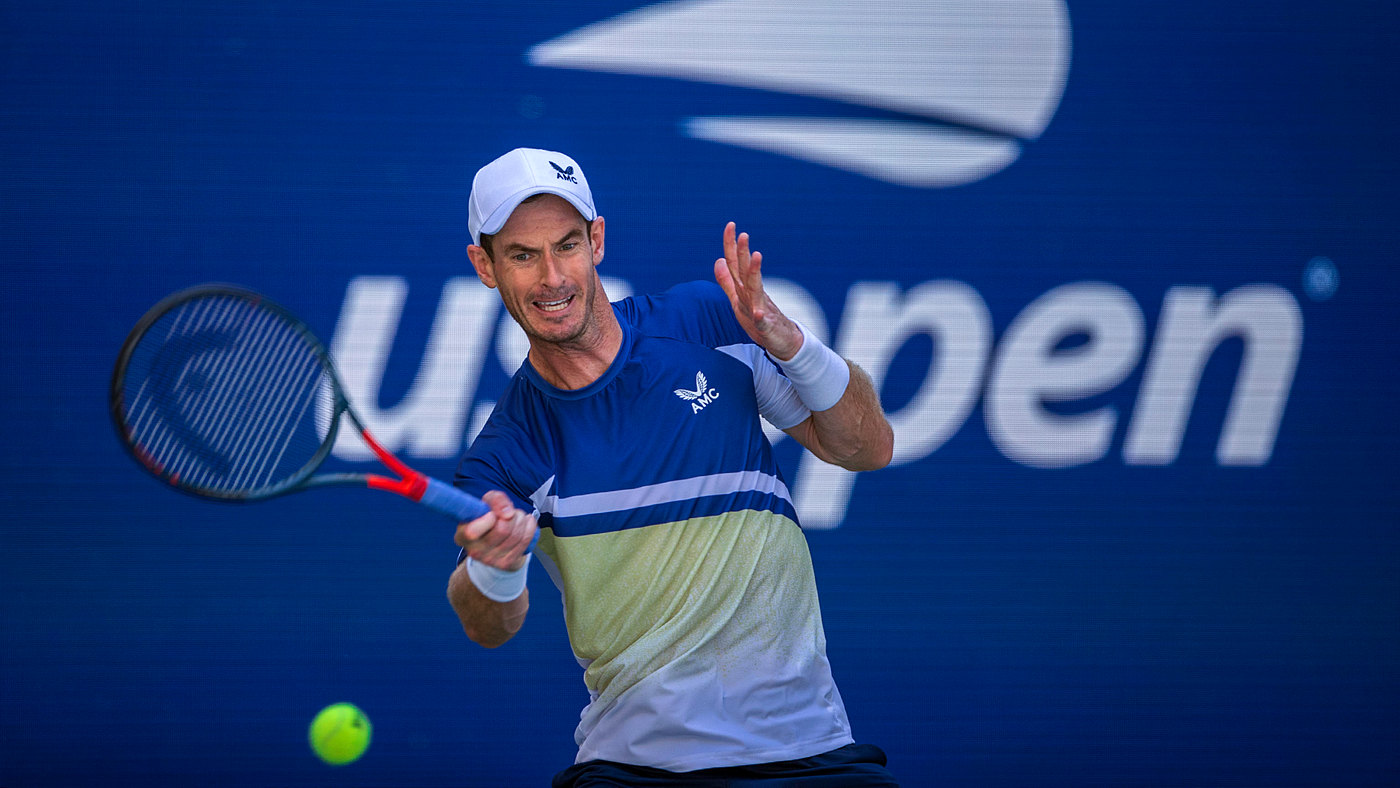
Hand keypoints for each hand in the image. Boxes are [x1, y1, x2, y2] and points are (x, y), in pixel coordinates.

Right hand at [454, 490, 535, 570]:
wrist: (496, 540)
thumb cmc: (488, 517)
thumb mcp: (487, 503)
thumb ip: (495, 500)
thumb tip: (508, 513)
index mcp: (462, 536)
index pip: (473, 531)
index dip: (488, 518)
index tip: (492, 514)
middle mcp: (474, 551)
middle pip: (502, 530)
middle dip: (512, 515)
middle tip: (512, 512)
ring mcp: (491, 560)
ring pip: (516, 535)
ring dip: (521, 519)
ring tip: (518, 516)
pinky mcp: (506, 564)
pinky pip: (525, 541)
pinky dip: (530, 527)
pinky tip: (527, 522)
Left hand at [714, 221, 802, 360]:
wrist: (783, 340)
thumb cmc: (759, 319)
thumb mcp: (738, 299)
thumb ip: (727, 281)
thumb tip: (718, 260)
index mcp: (744, 288)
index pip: (736, 264)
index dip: (731, 245)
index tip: (731, 224)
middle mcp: (753, 294)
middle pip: (746, 272)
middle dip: (744, 253)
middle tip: (744, 234)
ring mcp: (762, 309)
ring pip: (757, 290)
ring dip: (755, 273)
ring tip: (756, 256)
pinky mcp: (766, 327)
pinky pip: (763, 322)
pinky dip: (760, 317)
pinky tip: (759, 314)